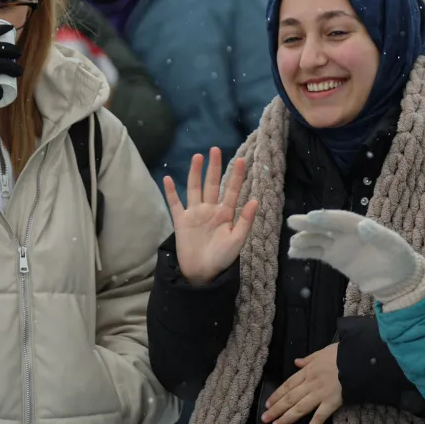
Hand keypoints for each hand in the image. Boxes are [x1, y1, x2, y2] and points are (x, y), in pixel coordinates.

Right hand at [163, 147, 258, 285]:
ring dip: (195, 173)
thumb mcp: (237, 240)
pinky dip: (171, 191)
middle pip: (212, 184)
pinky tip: (168, 178)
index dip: (236, 176)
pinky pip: (175, 203)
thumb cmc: (223, 259)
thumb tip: (256, 199)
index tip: (241, 160)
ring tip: (198, 157)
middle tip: (215, 149)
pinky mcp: (181, 221)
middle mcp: (210, 210)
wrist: (202, 273)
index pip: (231, 190)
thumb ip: (246, 220)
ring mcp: (195, 214)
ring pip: (195, 188)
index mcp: (226, 214)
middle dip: (214, 167)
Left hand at [262, 343, 342, 423]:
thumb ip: (308, 359)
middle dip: (276, 409)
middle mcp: (310, 384)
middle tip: (265, 418)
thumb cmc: (342, 354)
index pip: (288, 385)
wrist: (358, 359)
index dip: (277, 395)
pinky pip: (320, 417)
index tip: (267, 404)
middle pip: (290, 398)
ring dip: (287, 418)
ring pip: (300, 408)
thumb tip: (296, 362)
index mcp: (308, 371)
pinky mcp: (331, 403)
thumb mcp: (322, 352)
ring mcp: (320, 394)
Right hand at [287, 210, 422, 300]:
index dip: (327, 218)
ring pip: (318, 239)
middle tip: (292, 222)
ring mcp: (340, 245)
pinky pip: (318, 253)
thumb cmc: (399, 259)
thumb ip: (379, 236)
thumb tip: (363, 224)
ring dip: (304, 239)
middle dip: (309, 224)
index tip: (311, 216)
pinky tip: (293, 253)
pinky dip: (305, 252)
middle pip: (326, 226)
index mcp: (361, 226)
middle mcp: (347, 233)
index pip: (341, 220)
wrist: (398, 279)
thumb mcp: (394, 247)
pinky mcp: (336, 258)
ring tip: (292, 243)